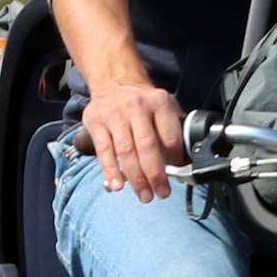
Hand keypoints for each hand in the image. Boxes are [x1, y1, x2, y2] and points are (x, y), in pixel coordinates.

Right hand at [82, 75, 183, 198]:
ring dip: (136, 178)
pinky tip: (117, 185)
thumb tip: (180, 164)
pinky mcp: (96, 122)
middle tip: (161, 193)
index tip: (175, 175)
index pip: (169, 136)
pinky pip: (104, 151)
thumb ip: (172, 130)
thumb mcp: (163, 106)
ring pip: (126, 151)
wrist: (114, 81)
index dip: (174, 160)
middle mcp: (136, 106)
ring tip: (144, 195)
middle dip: (156, 174)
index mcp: (158, 102)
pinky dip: (110, 171)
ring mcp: (114, 114)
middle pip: (147, 146)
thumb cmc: (142, 102)